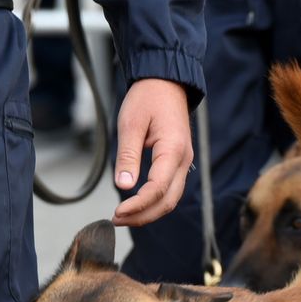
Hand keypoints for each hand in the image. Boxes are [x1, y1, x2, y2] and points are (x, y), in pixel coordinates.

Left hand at [112, 78, 192, 227]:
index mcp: (173, 150)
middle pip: (167, 201)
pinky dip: (154, 202)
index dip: (137, 206)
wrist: (165, 81)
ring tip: (124, 216)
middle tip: (117, 220)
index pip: (156, 189)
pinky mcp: (178, 162)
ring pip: (170, 199)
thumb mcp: (131, 124)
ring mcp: (183, 162)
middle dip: (143, 216)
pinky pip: (170, 190)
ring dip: (149, 212)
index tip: (117, 213)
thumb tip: (124, 186)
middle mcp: (183, 160)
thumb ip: (127, 156)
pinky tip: (136, 205)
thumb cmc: (147, 98)